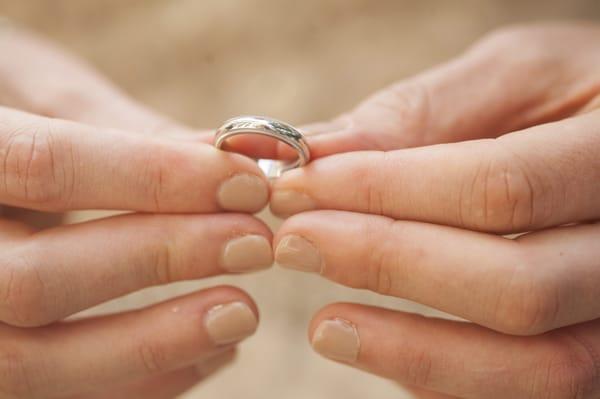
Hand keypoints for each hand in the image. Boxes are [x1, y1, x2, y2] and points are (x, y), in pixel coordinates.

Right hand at [0, 27, 271, 397]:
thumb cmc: (6, 111)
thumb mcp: (38, 91)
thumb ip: (124, 126)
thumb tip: (242, 153)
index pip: (46, 167)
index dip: (156, 177)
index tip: (247, 182)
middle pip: (35, 281)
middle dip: (160, 261)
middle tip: (254, 244)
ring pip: (32, 362)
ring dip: (155, 344)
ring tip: (241, 313)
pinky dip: (142, 383)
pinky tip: (210, 352)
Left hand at [271, 23, 599, 397]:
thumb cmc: (572, 96)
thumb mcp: (519, 75)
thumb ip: (423, 113)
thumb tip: (318, 153)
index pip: (498, 189)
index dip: (383, 192)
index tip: (298, 188)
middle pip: (516, 290)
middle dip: (387, 267)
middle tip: (296, 244)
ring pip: (537, 368)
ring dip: (413, 353)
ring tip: (325, 328)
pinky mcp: (596, 351)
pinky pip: (527, 391)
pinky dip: (444, 378)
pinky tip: (383, 347)